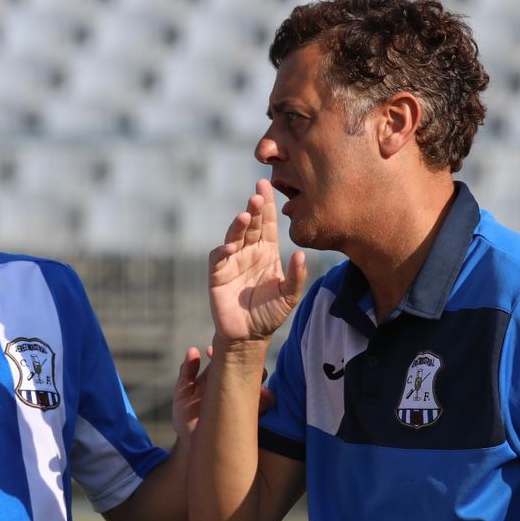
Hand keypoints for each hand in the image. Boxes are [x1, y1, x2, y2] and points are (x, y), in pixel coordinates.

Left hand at [171, 344, 274, 439]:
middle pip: (244, 367)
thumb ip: (186, 372)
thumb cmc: (185, 420)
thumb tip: (193, 350)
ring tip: (258, 375)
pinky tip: (265, 395)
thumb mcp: (182, 394)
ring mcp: (241, 400)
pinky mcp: (250, 415)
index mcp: (215, 378)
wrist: (193, 447)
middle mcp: (230, 386)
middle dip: (246, 360)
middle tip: (242, 359)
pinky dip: (267, 398)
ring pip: (257, 383)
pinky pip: (264, 404)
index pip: (224, 359)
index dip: (222, 352)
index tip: (215, 350)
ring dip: (259, 377)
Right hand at [209, 179, 307, 343]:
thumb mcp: (289, 296)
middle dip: (253, 209)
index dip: (267, 205)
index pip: (267, 223)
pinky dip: (223, 252)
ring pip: (234, 237)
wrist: (250, 335)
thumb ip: (296, 277)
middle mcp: (249, 252)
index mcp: (267, 252)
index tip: (267, 185)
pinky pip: (219, 259)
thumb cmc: (270, 313)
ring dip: (238, 225)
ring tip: (245, 215)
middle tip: (258, 194)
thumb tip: (301, 255)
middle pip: (250, 225)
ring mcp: (232, 262)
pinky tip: (232, 248)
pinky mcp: (218, 275)